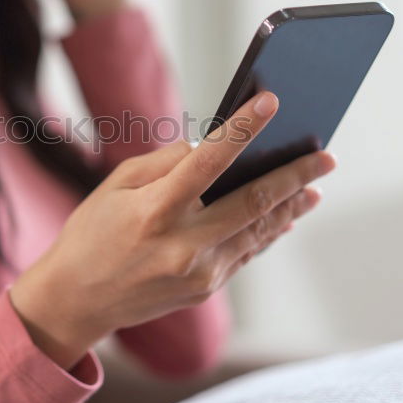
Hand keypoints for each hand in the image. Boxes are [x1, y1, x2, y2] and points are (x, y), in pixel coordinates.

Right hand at [10, 92, 336, 369]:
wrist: (76, 300)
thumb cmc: (92, 233)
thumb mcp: (116, 185)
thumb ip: (165, 162)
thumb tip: (209, 149)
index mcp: (156, 209)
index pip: (210, 159)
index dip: (244, 128)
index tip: (272, 102)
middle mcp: (183, 243)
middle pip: (253, 201)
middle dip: (295, 175)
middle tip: (326, 156)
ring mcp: (198, 272)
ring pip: (257, 231)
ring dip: (290, 207)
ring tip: (314, 186)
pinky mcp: (205, 289)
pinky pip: (244, 253)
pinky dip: (266, 232)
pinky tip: (283, 216)